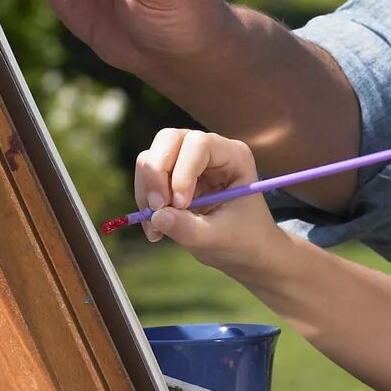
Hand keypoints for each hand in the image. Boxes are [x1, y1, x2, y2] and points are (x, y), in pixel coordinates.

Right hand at [134, 127, 289, 273]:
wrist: (246, 251)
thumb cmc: (244, 240)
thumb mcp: (220, 238)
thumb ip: (190, 229)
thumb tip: (157, 217)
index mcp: (233, 156)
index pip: (198, 144)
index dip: (183, 171)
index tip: (180, 205)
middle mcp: (209, 151)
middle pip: (169, 140)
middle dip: (156, 174)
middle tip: (157, 209)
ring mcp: (188, 161)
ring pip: (152, 157)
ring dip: (147, 191)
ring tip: (156, 227)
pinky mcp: (173, 176)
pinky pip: (147, 178)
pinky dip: (144, 202)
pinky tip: (155, 229)